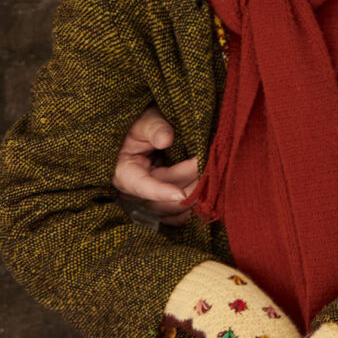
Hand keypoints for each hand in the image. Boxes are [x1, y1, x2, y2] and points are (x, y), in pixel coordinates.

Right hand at [114, 108, 199, 224]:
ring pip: (172, 210)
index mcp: (125, 172)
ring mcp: (147, 201)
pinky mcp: (160, 206)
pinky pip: (176, 217)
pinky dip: (191, 209)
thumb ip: (154, 127)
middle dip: (188, 184)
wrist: (146, 135)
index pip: (142, 186)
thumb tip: (166, 139)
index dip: (161, 192)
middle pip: (163, 199)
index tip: (180, 194)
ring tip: (213, 176)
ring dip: (194, 196)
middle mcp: (134, 192)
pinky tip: (207, 196)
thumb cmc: (142, 126)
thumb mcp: (145, 121)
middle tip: (210, 164)